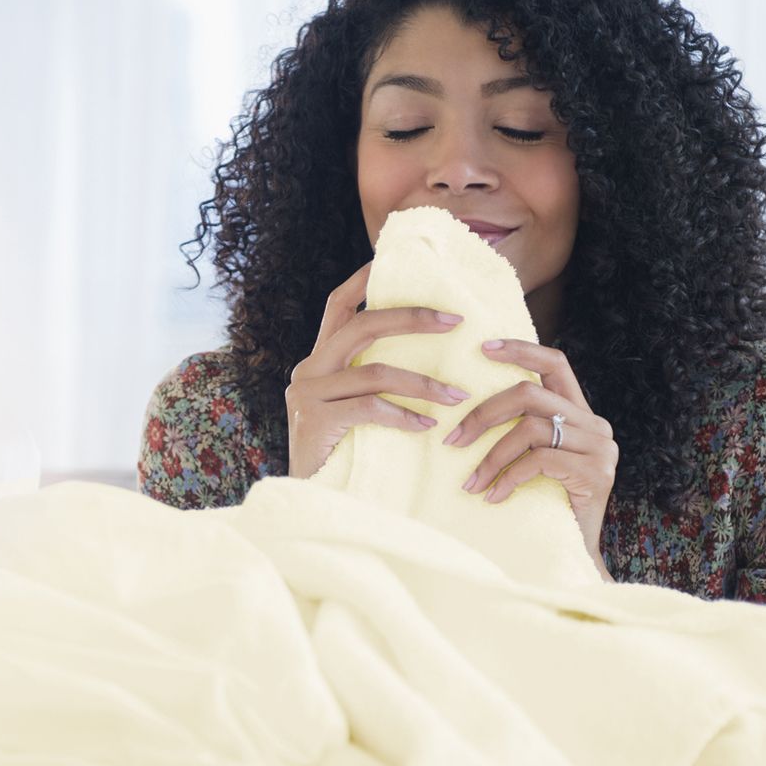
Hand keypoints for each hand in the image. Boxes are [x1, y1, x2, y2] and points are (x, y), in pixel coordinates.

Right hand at [285, 261, 469, 477]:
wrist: (307, 504)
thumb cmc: (341, 458)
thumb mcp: (355, 411)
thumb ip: (373, 382)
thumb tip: (430, 360)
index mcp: (319, 361)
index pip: (339, 306)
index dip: (364, 280)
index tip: (395, 261)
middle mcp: (309, 369)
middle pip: (362, 325)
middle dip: (413, 318)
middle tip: (456, 322)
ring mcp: (308, 394)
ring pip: (375, 371)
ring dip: (423, 383)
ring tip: (458, 395)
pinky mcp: (314, 420)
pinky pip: (369, 408)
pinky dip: (403, 415)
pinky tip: (427, 426)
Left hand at [444, 338, 618, 577]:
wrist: (577, 552)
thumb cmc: (547, 505)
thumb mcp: (534, 460)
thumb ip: (521, 431)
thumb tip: (467, 410)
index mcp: (579, 413)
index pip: (556, 364)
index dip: (521, 351)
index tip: (483, 347)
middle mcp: (595, 424)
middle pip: (530, 395)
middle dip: (484, 414)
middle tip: (452, 439)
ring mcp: (600, 447)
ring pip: (531, 429)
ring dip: (491, 455)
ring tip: (469, 482)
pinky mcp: (597, 473)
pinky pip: (539, 460)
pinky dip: (508, 476)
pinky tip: (492, 496)